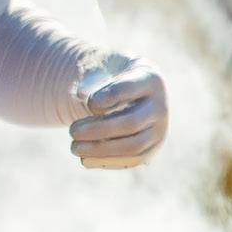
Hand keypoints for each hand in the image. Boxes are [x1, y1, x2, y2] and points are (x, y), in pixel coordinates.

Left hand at [71, 54, 168, 168]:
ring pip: (134, 146)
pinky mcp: (152, 148)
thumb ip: (91, 79)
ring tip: (74, 147)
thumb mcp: (102, 69)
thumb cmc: (112, 76)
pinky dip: (107, 162)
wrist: (133, 89)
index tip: (86, 102)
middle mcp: (159, 107)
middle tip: (72, 131)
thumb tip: (81, 94)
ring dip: (101, 150)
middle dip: (98, 130)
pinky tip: (85, 160)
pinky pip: (132, 160)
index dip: (103, 98)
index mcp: (148, 80)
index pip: (126, 90)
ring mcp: (159, 130)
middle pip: (131, 123)